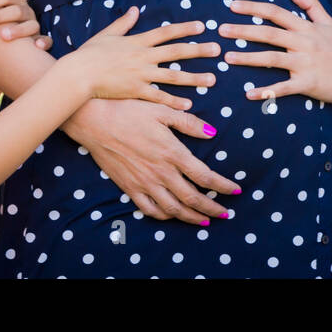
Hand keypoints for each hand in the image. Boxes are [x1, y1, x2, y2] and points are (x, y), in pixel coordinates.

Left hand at [0, 0, 50, 50]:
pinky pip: (47, 40)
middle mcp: (27, 12)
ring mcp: (34, 26)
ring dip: (18, 30)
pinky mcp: (40, 40)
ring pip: (32, 25)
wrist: (12, 33)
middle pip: (16, 11)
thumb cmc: (0, 17)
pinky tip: (36, 46)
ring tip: (3, 36)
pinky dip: (44, 42)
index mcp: (16, 1)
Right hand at [62, 98, 241, 224]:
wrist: (95, 120)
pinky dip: (164, 216)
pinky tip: (172, 216)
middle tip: (225, 214)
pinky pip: (149, 209)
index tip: (236, 190)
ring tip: (204, 221)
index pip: (205, 176)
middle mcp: (161, 172)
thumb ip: (189, 123)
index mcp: (172, 153)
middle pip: (192, 198)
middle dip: (212, 208)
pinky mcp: (129, 187)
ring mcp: (144, 182)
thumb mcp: (162, 110)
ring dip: (191, 218)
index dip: (223, 186)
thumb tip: (212, 133)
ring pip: (173, 209)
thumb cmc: (129, 111)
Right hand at [64, 7, 220, 109]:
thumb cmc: (89, 54)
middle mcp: (143, 57)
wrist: (78, 74)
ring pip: (173, 76)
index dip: (185, 29)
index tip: (202, 26)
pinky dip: (174, 100)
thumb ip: (123, 23)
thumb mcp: (107, 34)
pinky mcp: (136, 91)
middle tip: (217, 49)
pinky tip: (189, 103)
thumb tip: (135, 10)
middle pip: (176, 52)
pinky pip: (159, 97)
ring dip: (194, 77)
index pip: (166, 33)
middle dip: (199, 50)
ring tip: (212, 79)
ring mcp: (141, 75)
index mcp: (137, 42)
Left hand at [220, 0, 331, 103]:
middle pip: (269, 34)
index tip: (232, 5)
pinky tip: (249, 94)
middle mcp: (304, 43)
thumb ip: (310, 5)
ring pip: (272, 59)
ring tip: (227, 58)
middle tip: (220, 30)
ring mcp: (305, 64)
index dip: (253, 8)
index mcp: (305, 27)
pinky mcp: (307, 83)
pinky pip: (283, 88)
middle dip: (243, 31)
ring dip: (248, 59)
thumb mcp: (328, 22)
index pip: (275, 13)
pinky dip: (266, 92)